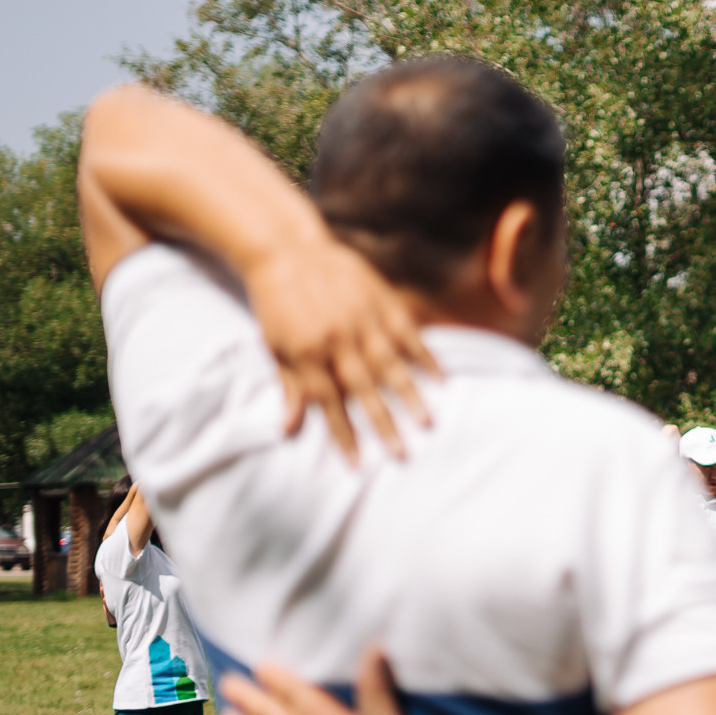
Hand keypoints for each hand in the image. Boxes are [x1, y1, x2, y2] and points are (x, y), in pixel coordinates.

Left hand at [242, 238, 437, 462]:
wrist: (287, 249)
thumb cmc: (277, 303)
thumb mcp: (274, 346)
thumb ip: (289, 387)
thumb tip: (287, 430)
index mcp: (307, 353)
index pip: (328, 404)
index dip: (343, 436)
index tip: (357, 464)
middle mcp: (337, 340)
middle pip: (363, 391)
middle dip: (383, 425)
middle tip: (402, 455)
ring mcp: (363, 321)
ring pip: (390, 365)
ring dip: (409, 396)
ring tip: (428, 422)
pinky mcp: (382, 302)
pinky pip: (408, 333)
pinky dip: (425, 356)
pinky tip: (442, 378)